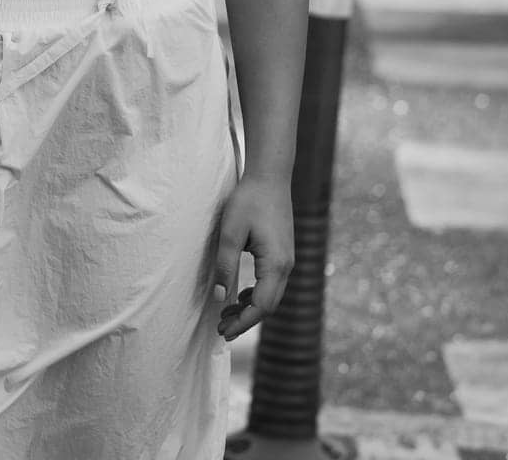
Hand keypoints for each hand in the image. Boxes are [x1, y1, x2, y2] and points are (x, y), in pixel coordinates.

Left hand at [214, 174, 294, 341]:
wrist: (270, 175)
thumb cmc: (249, 200)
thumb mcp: (230, 232)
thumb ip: (225, 266)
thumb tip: (220, 299)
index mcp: (275, 264)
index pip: (261, 306)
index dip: (242, 323)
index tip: (222, 331)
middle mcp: (286, 266)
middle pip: (268, 306)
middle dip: (245, 320)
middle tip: (221, 328)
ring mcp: (287, 260)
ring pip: (271, 296)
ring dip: (250, 308)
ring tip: (226, 313)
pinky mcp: (283, 253)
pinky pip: (272, 284)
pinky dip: (256, 295)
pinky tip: (240, 294)